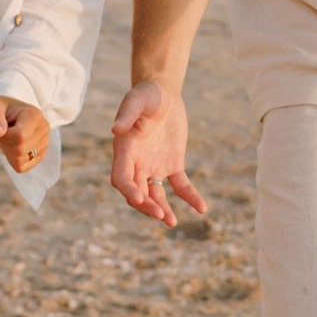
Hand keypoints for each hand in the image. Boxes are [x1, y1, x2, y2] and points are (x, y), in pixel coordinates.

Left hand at [0, 96, 49, 175]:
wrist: (6, 112)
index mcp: (35, 115)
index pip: (20, 137)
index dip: (4, 136)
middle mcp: (44, 128)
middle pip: (19, 150)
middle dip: (4, 144)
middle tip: (2, 132)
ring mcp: (45, 143)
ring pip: (20, 160)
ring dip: (7, 151)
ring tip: (8, 137)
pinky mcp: (40, 155)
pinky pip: (21, 167)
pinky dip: (12, 159)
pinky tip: (13, 145)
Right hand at [110, 80, 206, 225]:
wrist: (163, 93)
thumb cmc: (146, 95)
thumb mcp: (136, 100)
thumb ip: (126, 114)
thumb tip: (115, 130)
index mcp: (125, 151)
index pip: (121, 178)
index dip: (129, 190)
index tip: (140, 199)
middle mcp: (136, 164)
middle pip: (137, 193)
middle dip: (147, 206)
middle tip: (162, 216)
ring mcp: (154, 167)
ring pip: (156, 195)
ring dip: (162, 209)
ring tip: (172, 222)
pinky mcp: (173, 165)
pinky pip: (181, 186)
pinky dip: (190, 197)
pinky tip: (202, 209)